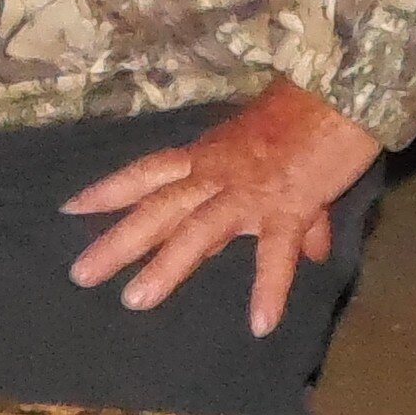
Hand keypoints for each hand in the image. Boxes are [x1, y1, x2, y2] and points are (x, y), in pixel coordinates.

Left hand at [63, 78, 383, 337]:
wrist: (343, 90)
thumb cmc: (309, 115)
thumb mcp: (282, 154)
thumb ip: (292, 209)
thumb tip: (315, 252)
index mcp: (209, 154)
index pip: (148, 172)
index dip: (110, 191)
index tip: (72, 210)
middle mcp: (217, 173)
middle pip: (157, 208)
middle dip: (117, 242)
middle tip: (79, 275)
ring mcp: (249, 192)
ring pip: (196, 232)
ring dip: (165, 267)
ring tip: (134, 301)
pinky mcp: (288, 207)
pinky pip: (275, 255)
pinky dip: (269, 290)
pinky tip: (260, 324)